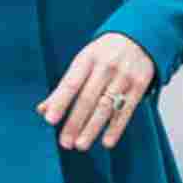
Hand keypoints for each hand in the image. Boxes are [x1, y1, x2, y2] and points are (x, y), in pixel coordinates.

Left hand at [37, 34, 154, 151]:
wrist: (139, 36)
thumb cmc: (103, 54)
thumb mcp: (83, 62)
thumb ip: (64, 87)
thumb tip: (43, 111)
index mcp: (88, 58)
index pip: (71, 83)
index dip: (60, 102)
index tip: (49, 120)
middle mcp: (106, 66)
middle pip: (88, 98)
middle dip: (75, 122)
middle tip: (64, 143)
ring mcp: (124, 75)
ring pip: (106, 106)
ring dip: (92, 128)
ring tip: (80, 145)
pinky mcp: (140, 84)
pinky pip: (127, 110)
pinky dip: (116, 128)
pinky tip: (107, 142)